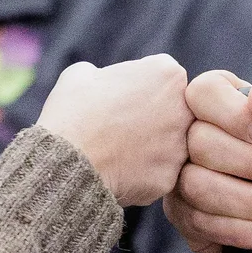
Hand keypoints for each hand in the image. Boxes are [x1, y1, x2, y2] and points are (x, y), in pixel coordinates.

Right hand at [36, 55, 189, 205]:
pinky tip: (117, 171)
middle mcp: (184, 110)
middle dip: (153, 116)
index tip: (120, 98)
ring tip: (115, 150)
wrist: (66, 163)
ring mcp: (180, 148)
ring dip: (150, 146)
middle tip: (120, 126)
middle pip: (174, 111)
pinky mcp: (169, 179)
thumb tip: (108, 84)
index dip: (140, 86)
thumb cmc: (72, 113)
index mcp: (168, 75)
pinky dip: (140, 174)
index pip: (164, 77)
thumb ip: (108, 73)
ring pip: (169, 145)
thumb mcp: (82, 74)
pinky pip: (157, 174)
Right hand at [166, 71, 251, 252]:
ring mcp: (185, 177)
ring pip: (195, 186)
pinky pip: (197, 223)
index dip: (234, 115)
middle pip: (198, 143)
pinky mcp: (186, 218)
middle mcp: (194, 135)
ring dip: (249, 201)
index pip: (204, 93)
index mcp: (223, 101)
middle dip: (250, 164)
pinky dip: (240, 229)